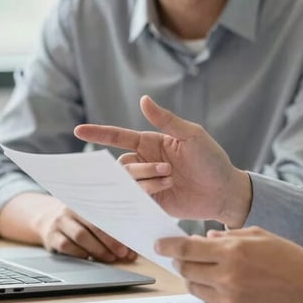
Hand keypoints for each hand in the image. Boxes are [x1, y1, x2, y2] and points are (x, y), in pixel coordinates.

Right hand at [0, 193, 135, 262]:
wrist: (46, 218)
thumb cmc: (81, 217)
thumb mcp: (93, 211)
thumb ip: (110, 217)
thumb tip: (135, 235)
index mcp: (87, 199)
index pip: (106, 210)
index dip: (120, 224)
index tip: (132, 236)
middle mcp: (72, 208)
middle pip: (95, 224)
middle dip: (111, 240)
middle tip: (124, 252)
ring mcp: (60, 222)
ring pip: (81, 236)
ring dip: (98, 249)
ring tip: (111, 258)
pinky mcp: (51, 236)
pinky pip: (67, 246)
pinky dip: (81, 254)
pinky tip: (91, 259)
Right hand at [74, 95, 252, 226]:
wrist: (224, 192)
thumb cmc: (211, 160)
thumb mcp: (192, 136)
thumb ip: (167, 120)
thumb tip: (143, 100)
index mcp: (152, 143)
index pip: (119, 137)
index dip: (99, 133)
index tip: (78, 130)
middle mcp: (146, 162)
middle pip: (123, 165)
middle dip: (140, 168)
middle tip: (167, 170)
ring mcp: (148, 183)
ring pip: (128, 182)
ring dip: (147, 181)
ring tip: (172, 180)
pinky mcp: (151, 203)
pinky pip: (135, 200)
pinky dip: (144, 196)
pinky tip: (160, 193)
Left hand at [156, 227, 302, 302]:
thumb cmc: (289, 257)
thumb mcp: (260, 236)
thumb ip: (229, 237)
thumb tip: (205, 240)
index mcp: (233, 253)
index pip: (188, 250)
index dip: (169, 246)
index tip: (159, 244)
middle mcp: (227, 278)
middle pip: (187, 271)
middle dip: (181, 262)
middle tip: (184, 257)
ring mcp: (230, 301)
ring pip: (196, 289)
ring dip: (196, 278)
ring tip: (209, 271)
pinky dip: (212, 294)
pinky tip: (225, 286)